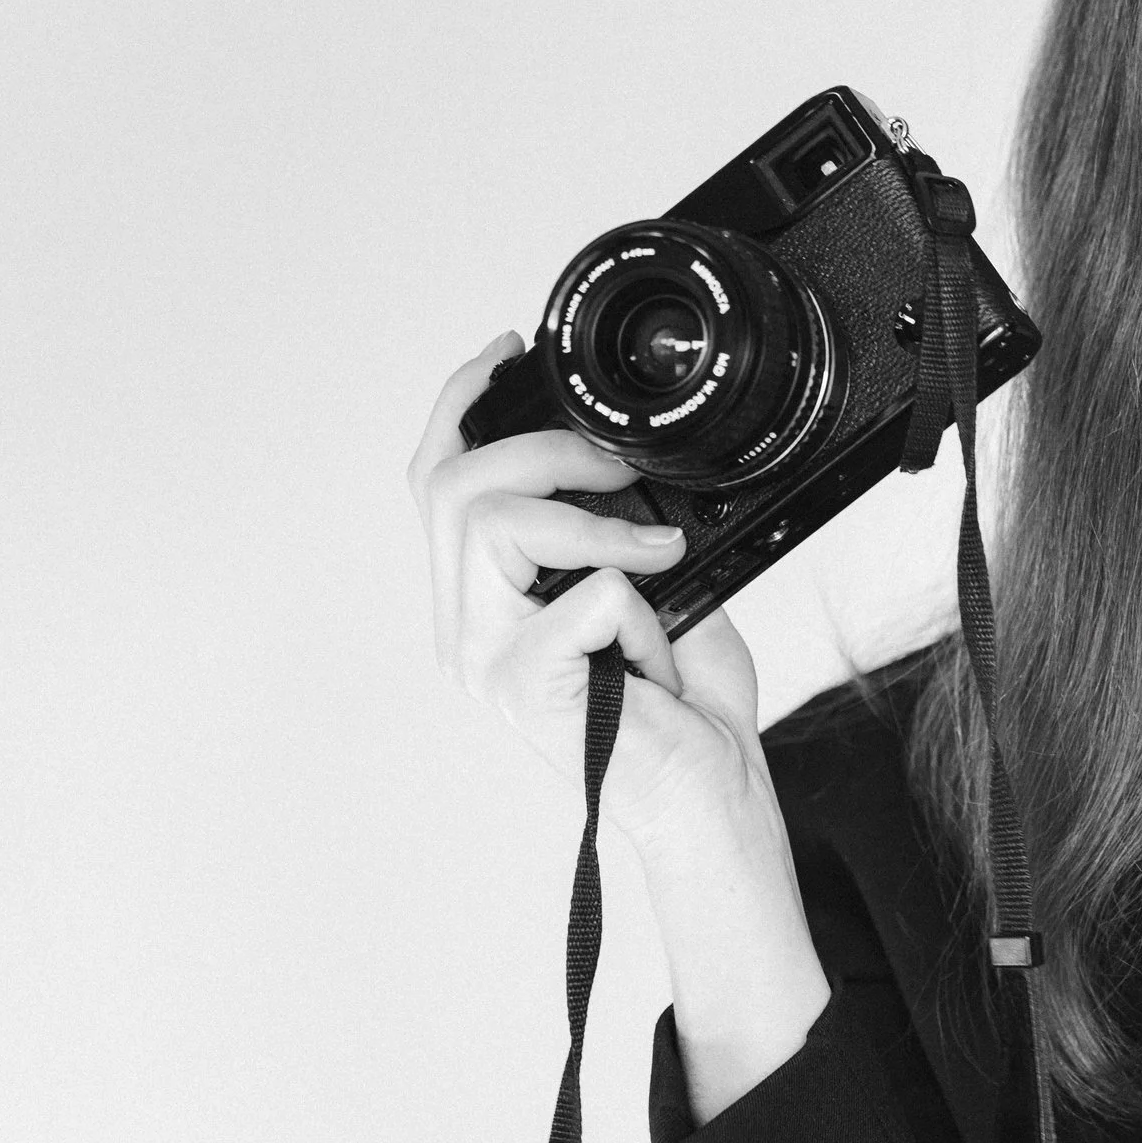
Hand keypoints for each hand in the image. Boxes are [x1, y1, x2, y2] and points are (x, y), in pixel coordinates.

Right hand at [406, 332, 768, 857]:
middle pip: (452, 484)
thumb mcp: (647, 582)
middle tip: (619, 473)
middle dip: (545, 449)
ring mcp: (484, 660)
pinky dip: (641, 609)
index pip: (435, 479)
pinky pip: (582, 595)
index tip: (510, 351)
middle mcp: (465, 628)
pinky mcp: (522, 686)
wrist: (706, 791)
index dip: (462, 403)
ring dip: (592, 522)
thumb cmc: (681, 705)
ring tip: (654, 557)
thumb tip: (616, 457)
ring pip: (492, 522)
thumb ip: (610, 523)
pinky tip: (654, 651)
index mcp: (480, 599)